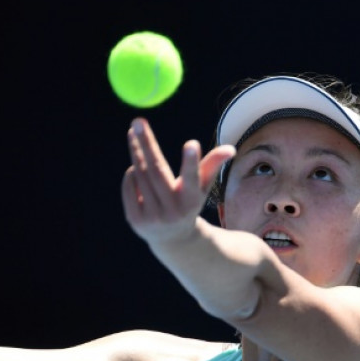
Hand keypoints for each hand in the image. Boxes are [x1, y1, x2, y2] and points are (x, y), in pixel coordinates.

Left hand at [121, 117, 234, 244]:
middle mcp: (172, 210)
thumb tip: (230, 148)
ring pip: (140, 175)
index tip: (191, 143)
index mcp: (192, 200)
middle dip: (146, 144)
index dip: (191, 162)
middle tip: (138, 121)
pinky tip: (135, 167)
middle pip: (156, 171)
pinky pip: (129, 185)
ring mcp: (152, 217)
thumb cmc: (189, 203)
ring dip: (135, 152)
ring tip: (134, 134)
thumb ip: (213, 165)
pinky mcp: (135, 219)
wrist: (172, 239)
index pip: (192, 179)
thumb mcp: (202, 186)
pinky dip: (131, 173)